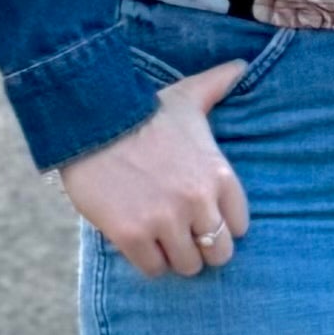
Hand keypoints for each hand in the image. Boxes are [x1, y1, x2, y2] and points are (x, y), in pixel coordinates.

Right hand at [63, 64, 253, 277]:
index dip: (221, 224)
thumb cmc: (144, 110)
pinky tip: (138, 243)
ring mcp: (165, 220)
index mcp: (219, 175)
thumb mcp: (188, 96)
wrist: (92, 120)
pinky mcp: (131, 235)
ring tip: (160, 240)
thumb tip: (240, 65)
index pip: (240, 226)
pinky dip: (147, 262)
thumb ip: (218, 85)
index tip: (203, 218)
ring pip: (187, 266)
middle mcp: (198, 202)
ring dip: (174, 257)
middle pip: (219, 253)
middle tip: (182, 236)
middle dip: (201, 248)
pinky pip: (153, 269)